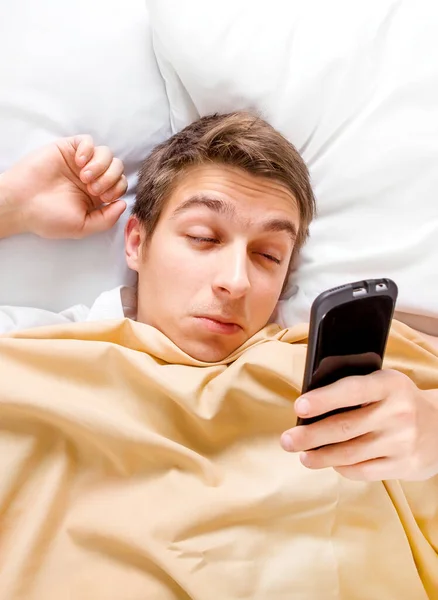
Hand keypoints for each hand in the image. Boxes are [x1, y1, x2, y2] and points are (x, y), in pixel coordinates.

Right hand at [0, 135, 127, 238]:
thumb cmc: (48, 218)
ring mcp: (79, 162)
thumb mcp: (82, 226)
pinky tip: (78, 161)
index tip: (103, 198)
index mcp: (96, 196)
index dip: (117, 189)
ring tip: (84, 177)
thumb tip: (124, 204)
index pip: (120, 185)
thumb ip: (106, 219)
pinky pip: (88, 141)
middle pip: (117, 167)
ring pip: (106, 153)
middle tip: (93, 188)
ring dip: (101, 165)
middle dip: (111, 178)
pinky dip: (88, 149)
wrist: (20, 203)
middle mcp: (90, 178)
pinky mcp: (67, 149)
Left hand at [280, 369, 437, 480]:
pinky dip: (342, 468)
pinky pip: (364, 471)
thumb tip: (309, 405)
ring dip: (321, 457)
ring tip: (303, 456)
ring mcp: (401, 442)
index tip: (299, 407)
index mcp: (389, 385)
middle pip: (345, 427)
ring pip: (351, 454)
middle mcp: (397, 413)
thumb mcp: (384, 384)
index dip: (323, 399)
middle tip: (287, 440)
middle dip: (310, 435)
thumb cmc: (398, 400)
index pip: (352, 390)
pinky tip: (330, 463)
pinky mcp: (404, 466)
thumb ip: (355, 390)